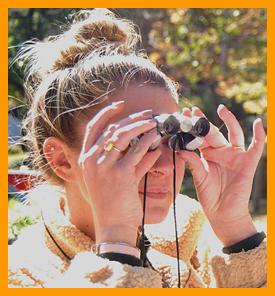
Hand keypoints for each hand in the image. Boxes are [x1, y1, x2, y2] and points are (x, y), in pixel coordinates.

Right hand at [78, 101, 160, 245]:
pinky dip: (149, 145)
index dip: (107, 113)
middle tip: (148, 115)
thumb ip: (122, 161)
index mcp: (86, 158)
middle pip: (112, 129)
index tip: (120, 105)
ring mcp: (105, 167)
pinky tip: (157, 141)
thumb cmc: (111, 202)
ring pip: (124, 136)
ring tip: (155, 124)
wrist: (112, 226)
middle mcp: (92, 160)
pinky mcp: (121, 175)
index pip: (93, 127)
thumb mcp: (108, 179)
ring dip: (142, 127)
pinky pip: (138, 153)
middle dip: (132, 119)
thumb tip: (144, 146)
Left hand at [178, 105, 265, 244]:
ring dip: (229, 121)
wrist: (223, 213)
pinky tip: (257, 122)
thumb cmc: (209, 195)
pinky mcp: (248, 162)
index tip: (184, 114)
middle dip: (204, 122)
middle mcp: (221, 152)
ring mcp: (235, 156)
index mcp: (207, 154)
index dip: (192, 127)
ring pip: (234, 133)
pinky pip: (256, 147)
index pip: (199, 137)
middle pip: (213, 132)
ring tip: (221, 109)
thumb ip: (192, 162)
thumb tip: (180, 149)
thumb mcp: (199, 177)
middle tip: (194, 111)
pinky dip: (259, 135)